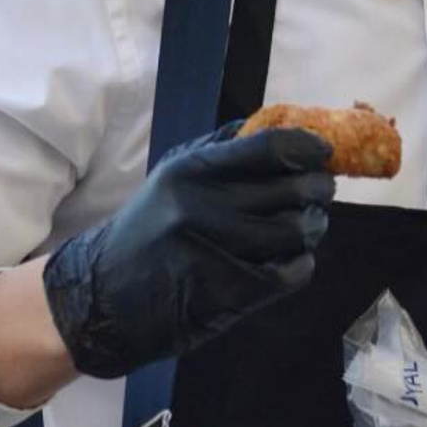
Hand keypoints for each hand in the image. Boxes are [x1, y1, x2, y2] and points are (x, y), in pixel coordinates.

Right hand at [43, 122, 333, 377]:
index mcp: (191, 170)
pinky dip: (301, 263)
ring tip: (305, 224)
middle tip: (320, 190)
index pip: (272, 147)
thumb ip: (224, 150)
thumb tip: (284, 127)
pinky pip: (292, 272)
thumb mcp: (172, 176)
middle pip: (295, 189)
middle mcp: (203, 206)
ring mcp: (217, 251)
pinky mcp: (229, 293)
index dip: (309, 147)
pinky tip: (291, 258)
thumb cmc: (148, 230)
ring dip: (313, 226)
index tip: (322, 152)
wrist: (104, 298)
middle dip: (320, 188)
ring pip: (299, 231)